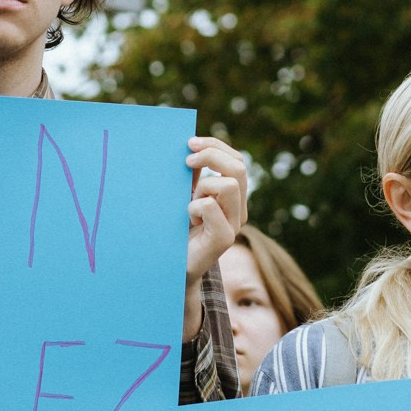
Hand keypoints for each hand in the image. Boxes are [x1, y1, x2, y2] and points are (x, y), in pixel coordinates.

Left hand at [181, 134, 247, 339]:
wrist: (171, 267)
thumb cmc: (175, 229)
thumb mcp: (184, 195)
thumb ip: (193, 175)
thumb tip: (189, 146)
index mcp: (232, 196)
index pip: (237, 159)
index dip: (216, 145)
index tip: (189, 143)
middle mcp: (238, 209)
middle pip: (239, 166)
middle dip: (211, 155)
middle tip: (186, 161)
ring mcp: (234, 224)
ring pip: (228, 185)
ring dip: (202, 186)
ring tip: (188, 202)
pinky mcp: (224, 238)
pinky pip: (210, 206)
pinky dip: (194, 206)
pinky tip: (186, 219)